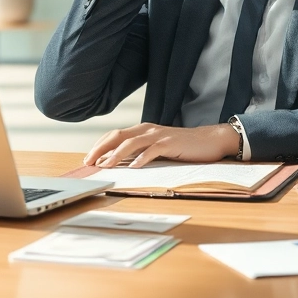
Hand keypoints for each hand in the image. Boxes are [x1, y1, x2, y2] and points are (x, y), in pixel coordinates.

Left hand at [84, 122, 237, 167]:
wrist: (209, 140)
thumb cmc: (181, 147)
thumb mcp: (156, 148)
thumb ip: (139, 152)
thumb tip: (118, 163)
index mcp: (142, 130)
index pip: (114, 135)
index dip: (99, 146)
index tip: (87, 159)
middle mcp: (147, 130)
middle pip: (117, 136)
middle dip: (100, 149)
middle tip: (88, 162)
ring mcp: (158, 135)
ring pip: (131, 143)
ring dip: (116, 155)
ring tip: (105, 166)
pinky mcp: (170, 143)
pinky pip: (153, 150)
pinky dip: (142, 158)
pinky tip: (134, 167)